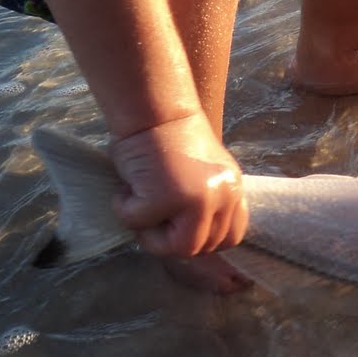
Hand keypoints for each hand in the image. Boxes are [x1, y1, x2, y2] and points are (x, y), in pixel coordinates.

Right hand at [110, 113, 247, 258]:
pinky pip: (139, 223)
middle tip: (149, 217)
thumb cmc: (168, 138)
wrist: (153, 109)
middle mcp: (223, 195)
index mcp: (232, 189)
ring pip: (176, 247)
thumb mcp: (202, 175)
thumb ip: (205, 203)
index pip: (231, 237)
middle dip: (169, 240)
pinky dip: (125, 209)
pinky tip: (127, 186)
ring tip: (138, 206)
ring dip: (150, 234)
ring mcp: (199, 199)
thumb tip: (189, 239)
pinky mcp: (167, 197)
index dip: (202, 241)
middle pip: (200, 247)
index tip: (177, 230)